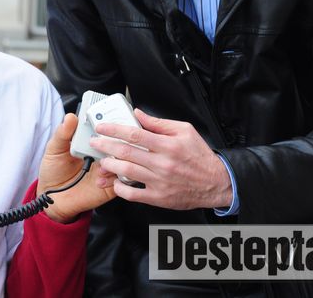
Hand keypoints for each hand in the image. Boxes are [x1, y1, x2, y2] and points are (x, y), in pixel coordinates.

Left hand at [37, 113, 116, 222]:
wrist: (53, 197)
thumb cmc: (54, 171)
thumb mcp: (55, 149)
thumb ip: (63, 133)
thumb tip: (70, 117)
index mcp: (91, 141)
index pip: (107, 129)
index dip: (109, 125)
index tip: (103, 123)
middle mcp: (103, 154)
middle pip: (119, 143)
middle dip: (114, 142)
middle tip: (101, 145)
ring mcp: (108, 169)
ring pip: (125, 161)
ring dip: (116, 160)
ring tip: (100, 164)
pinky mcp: (111, 186)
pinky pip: (123, 181)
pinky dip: (114, 177)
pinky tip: (99, 178)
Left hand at [90, 109, 232, 209]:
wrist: (216, 183)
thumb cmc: (200, 156)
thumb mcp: (185, 131)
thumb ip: (159, 123)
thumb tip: (138, 114)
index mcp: (167, 145)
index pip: (134, 134)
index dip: (114, 129)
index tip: (102, 127)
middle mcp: (162, 163)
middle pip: (126, 152)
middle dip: (105, 146)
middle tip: (95, 142)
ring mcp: (159, 182)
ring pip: (126, 172)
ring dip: (110, 165)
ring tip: (102, 161)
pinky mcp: (159, 197)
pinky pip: (133, 194)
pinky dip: (121, 188)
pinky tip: (116, 182)